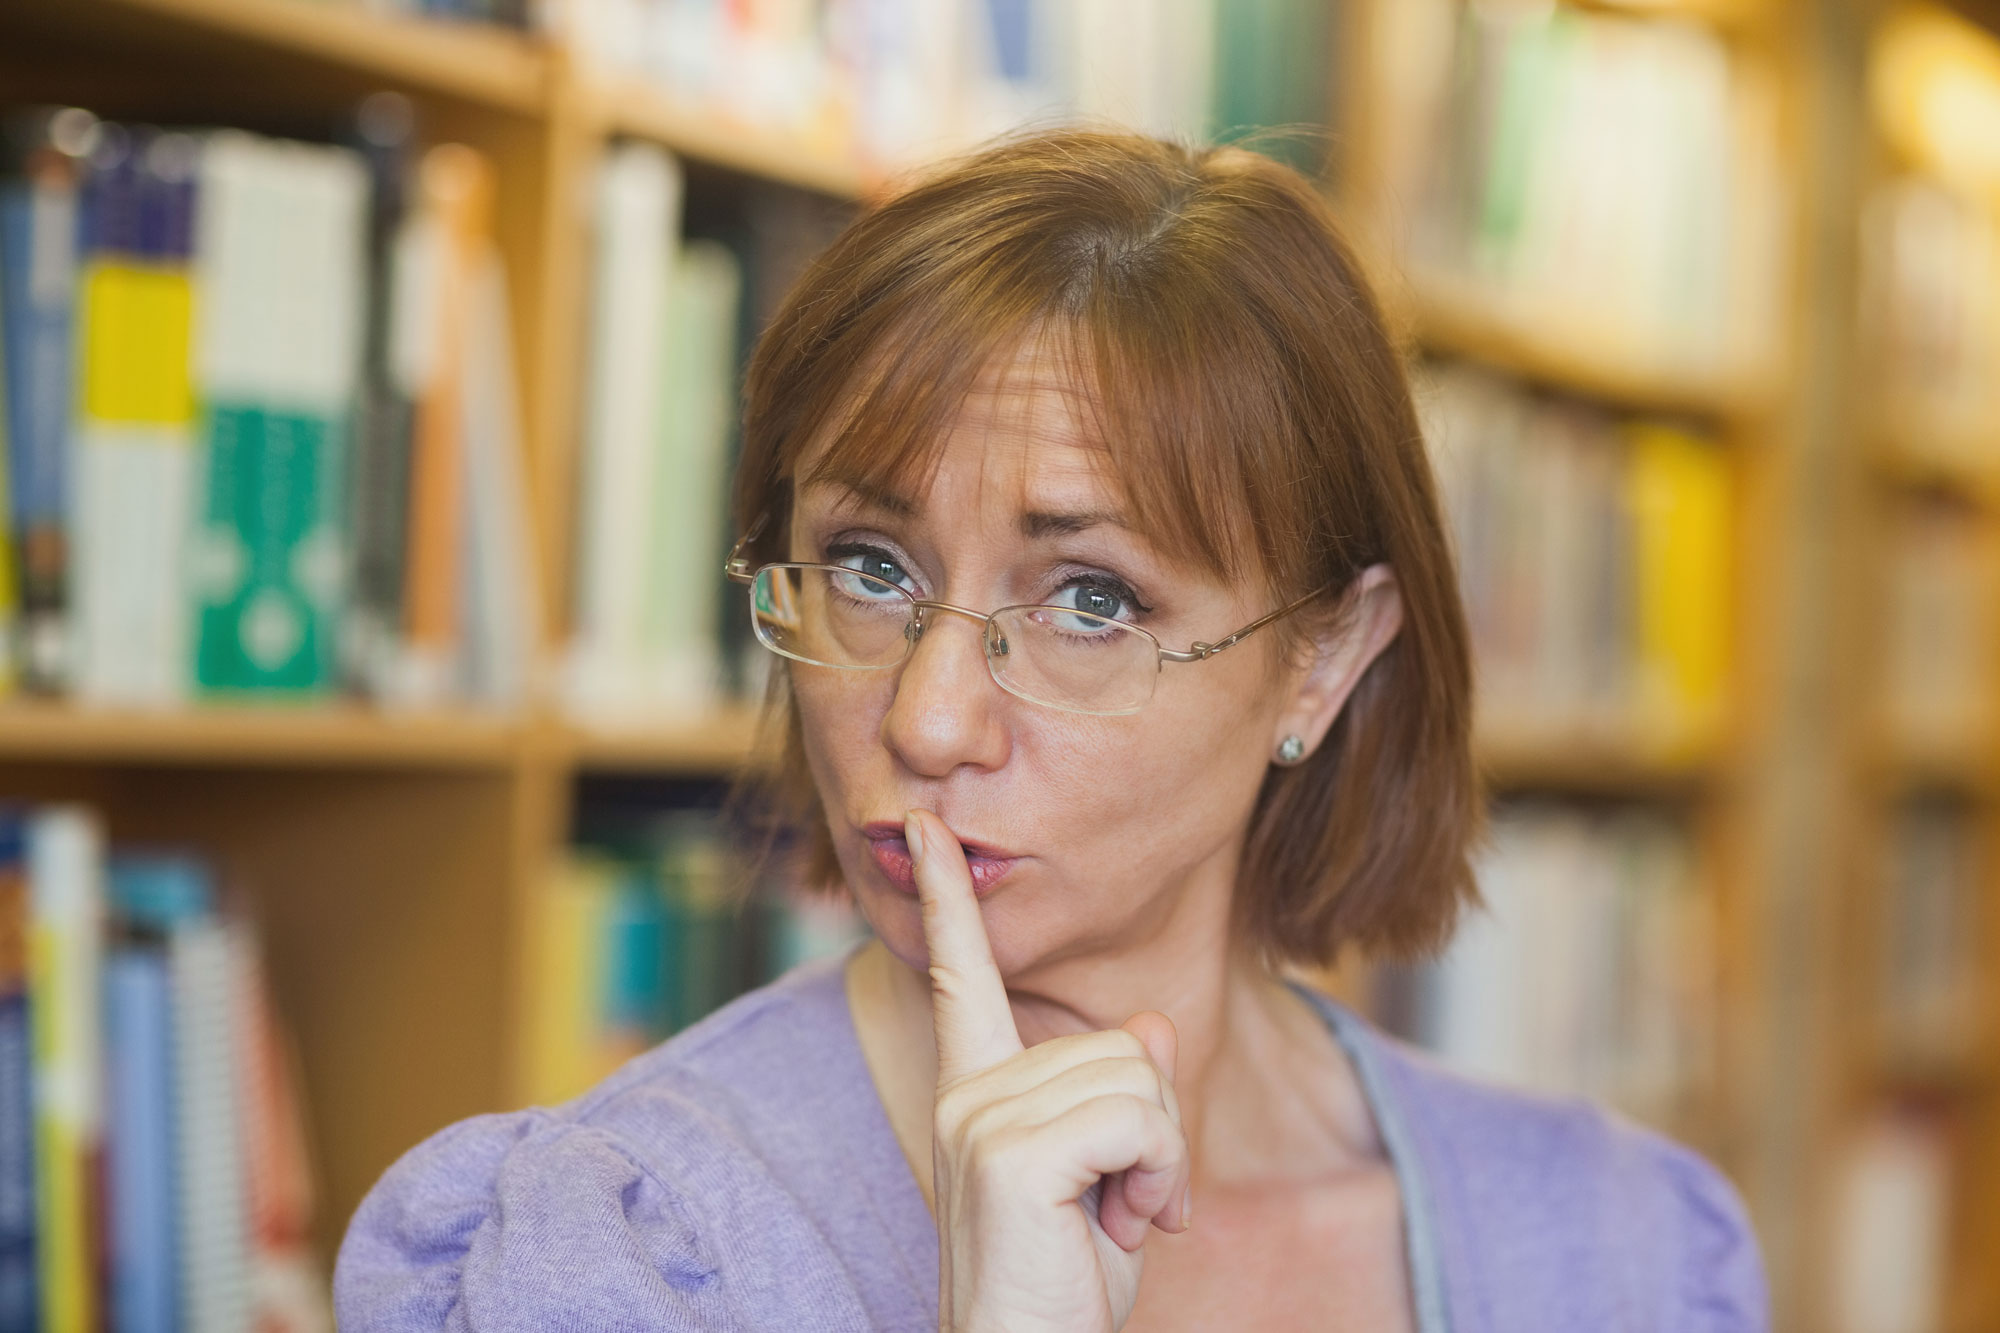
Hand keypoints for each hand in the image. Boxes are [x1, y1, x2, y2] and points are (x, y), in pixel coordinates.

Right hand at [908, 808, 1191, 1332]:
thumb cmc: (1064, 1285)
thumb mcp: (1114, 1179)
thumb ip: (1129, 1096)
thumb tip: (1154, 1025)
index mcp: (977, 1092)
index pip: (961, 978)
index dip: (946, 901)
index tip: (928, 831)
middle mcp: (969, 1094)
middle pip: (1124, 1045)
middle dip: (1155, 1132)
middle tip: (1119, 1206)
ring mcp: (983, 1119)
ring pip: (1139, 1079)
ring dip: (1160, 1160)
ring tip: (1114, 1219)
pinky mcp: (1012, 1152)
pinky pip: (1139, 1118)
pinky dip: (1158, 1176)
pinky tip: (1123, 1225)